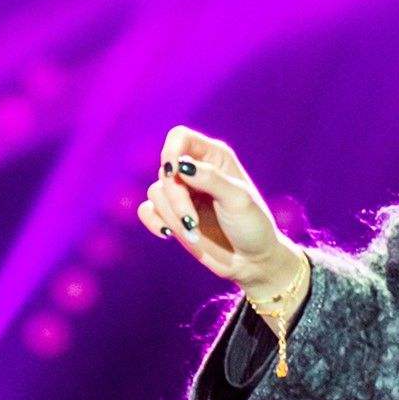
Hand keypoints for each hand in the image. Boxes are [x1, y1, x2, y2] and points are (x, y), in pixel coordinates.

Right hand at [137, 125, 300, 292]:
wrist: (252, 261)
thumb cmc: (252, 226)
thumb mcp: (238, 200)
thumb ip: (211, 179)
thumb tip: (181, 166)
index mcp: (215, 157)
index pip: (179, 137)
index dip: (171, 151)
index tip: (175, 173)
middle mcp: (196, 170)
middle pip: (165, 170)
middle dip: (176, 198)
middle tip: (193, 221)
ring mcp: (183, 193)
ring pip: (155, 192)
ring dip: (173, 216)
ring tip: (195, 232)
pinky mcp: (172, 215)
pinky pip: (146, 210)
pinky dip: (154, 222)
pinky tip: (169, 235)